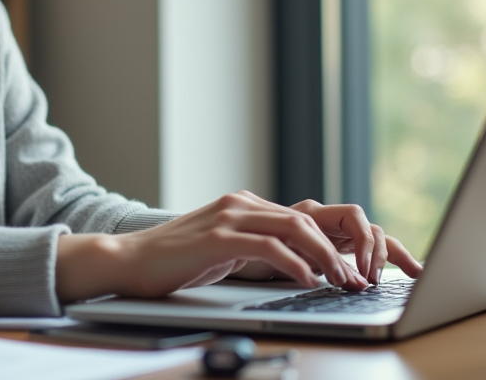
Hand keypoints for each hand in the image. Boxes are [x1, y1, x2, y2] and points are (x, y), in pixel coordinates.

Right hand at [55, 191, 392, 302]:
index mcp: (242, 204)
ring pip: (294, 230)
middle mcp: (240, 204)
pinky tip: (307, 281)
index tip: (349, 270)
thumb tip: (295, 261)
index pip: (299, 218)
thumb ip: (253, 244)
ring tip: (340, 282)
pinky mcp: (218, 238)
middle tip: (355, 280)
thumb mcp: (223, 247)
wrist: (130, 260)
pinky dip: (295, 264)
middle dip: (338, 252)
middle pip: (305, 221)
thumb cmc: (175, 260)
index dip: (331, 243)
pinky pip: (269, 247)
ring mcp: (229, 217)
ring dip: (325, 259)